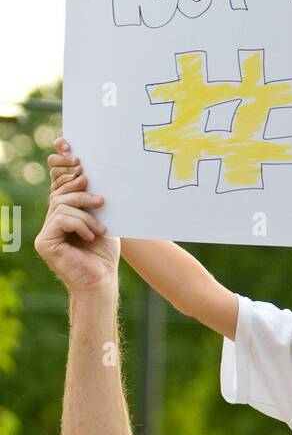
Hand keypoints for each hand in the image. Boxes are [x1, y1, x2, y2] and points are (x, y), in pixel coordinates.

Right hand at [35, 140, 118, 292]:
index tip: (74, 153)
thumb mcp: (104, 220)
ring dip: (85, 214)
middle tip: (100, 200)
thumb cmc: (105, 254)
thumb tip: (89, 172)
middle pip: (59, 193)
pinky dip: (80, 224)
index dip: (63, 167)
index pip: (59, 185)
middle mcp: (51, 222)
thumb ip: (94, 200)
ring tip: (100, 229)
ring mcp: (45, 232)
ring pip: (60, 205)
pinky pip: (60, 219)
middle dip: (79, 190)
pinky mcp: (44, 243)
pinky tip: (92, 236)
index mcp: (63, 215)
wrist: (103, 281)